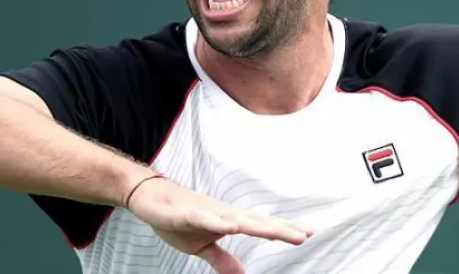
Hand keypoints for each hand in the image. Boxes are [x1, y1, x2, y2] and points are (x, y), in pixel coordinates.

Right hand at [125, 176, 313, 273]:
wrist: (150, 198)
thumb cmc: (178, 219)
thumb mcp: (201, 246)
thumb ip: (222, 259)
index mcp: (228, 222)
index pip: (261, 227)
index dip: (283, 231)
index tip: (308, 234)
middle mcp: (223, 214)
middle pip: (256, 223)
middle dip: (279, 229)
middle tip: (304, 235)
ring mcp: (206, 212)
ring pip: (235, 220)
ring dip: (256, 226)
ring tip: (277, 232)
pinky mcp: (186, 213)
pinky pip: (204, 218)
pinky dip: (218, 223)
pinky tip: (231, 227)